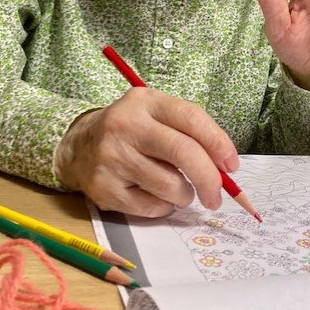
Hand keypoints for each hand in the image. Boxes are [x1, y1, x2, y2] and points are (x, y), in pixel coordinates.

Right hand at [55, 87, 238, 216]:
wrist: (78, 145)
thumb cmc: (131, 130)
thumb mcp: (155, 114)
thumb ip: (190, 131)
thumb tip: (225, 166)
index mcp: (145, 101)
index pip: (191, 118)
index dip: (219, 143)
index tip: (231, 165)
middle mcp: (126, 126)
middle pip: (184, 153)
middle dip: (210, 178)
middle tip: (218, 195)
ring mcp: (113, 158)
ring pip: (171, 186)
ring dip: (185, 194)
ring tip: (178, 189)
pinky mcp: (105, 189)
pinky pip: (152, 207)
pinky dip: (164, 206)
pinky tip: (154, 194)